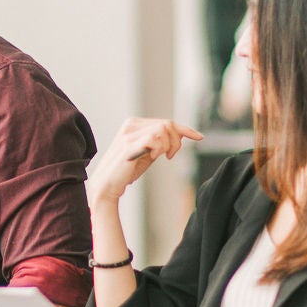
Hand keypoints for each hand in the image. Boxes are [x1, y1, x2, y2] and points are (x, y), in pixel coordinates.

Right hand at [87, 118, 201, 208]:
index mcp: (135, 124)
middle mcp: (131, 125)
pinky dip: (158, 148)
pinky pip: (154, 138)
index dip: (184, 129)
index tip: (199, 137)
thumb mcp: (148, 153)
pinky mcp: (128, 143)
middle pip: (167, 124)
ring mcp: (129, 133)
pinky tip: (152, 156)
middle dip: (176, 141)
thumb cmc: (127, 170)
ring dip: (166, 146)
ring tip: (158, 157)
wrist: (107, 184)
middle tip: (170, 156)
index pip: (165, 122)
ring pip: (163, 130)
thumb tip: (180, 135)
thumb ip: (161, 143)